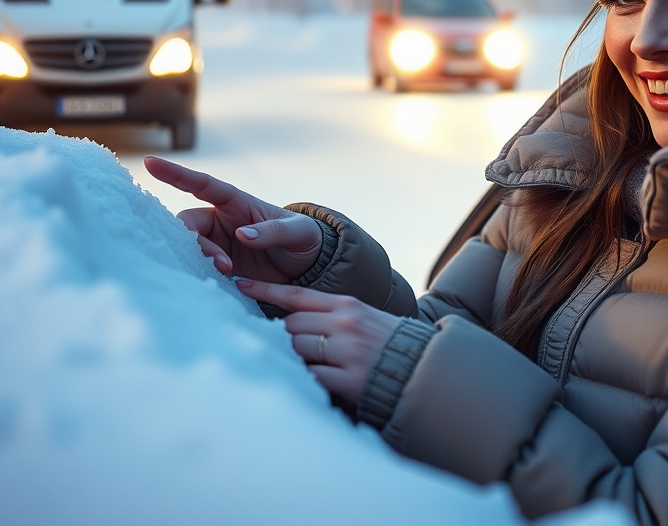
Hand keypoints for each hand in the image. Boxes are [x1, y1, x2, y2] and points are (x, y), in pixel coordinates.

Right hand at [144, 157, 322, 283]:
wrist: (308, 267)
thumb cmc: (304, 239)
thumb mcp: (298, 232)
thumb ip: (272, 232)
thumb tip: (241, 235)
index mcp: (237, 202)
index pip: (202, 184)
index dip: (176, 173)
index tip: (150, 163)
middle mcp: (220, 221)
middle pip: (188, 223)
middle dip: (197, 242)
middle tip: (223, 265)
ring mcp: (217, 244)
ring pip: (189, 247)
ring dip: (200, 260)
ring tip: (226, 273)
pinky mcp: (218, 266)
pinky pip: (198, 267)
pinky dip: (200, 274)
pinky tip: (213, 285)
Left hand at [235, 278, 399, 404]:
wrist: (427, 371)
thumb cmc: (390, 346)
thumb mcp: (364, 318)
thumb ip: (332, 317)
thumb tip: (290, 322)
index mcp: (347, 305)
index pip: (297, 295)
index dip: (265, 290)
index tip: (240, 284)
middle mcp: (346, 324)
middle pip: (290, 325)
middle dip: (278, 336)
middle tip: (265, 344)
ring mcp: (348, 351)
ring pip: (296, 349)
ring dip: (287, 358)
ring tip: (280, 365)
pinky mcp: (351, 380)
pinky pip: (311, 377)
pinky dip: (301, 380)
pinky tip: (297, 383)